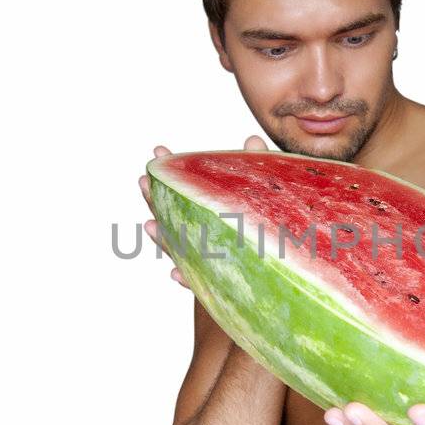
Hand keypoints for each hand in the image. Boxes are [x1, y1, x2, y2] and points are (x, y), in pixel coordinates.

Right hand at [139, 136, 268, 288]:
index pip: (185, 187)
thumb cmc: (268, 227)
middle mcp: (202, 233)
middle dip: (155, 198)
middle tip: (144, 180)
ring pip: (178, 248)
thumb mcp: (265, 194)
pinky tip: (176, 273)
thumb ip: (257, 170)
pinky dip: (187, 279)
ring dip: (162, 238)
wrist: (281, 270)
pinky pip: (199, 284)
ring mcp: (206, 258)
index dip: (170, 169)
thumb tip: (252, 140)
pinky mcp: (219, 283)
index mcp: (209, 209)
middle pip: (171, 215)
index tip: (158, 151)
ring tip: (150, 225)